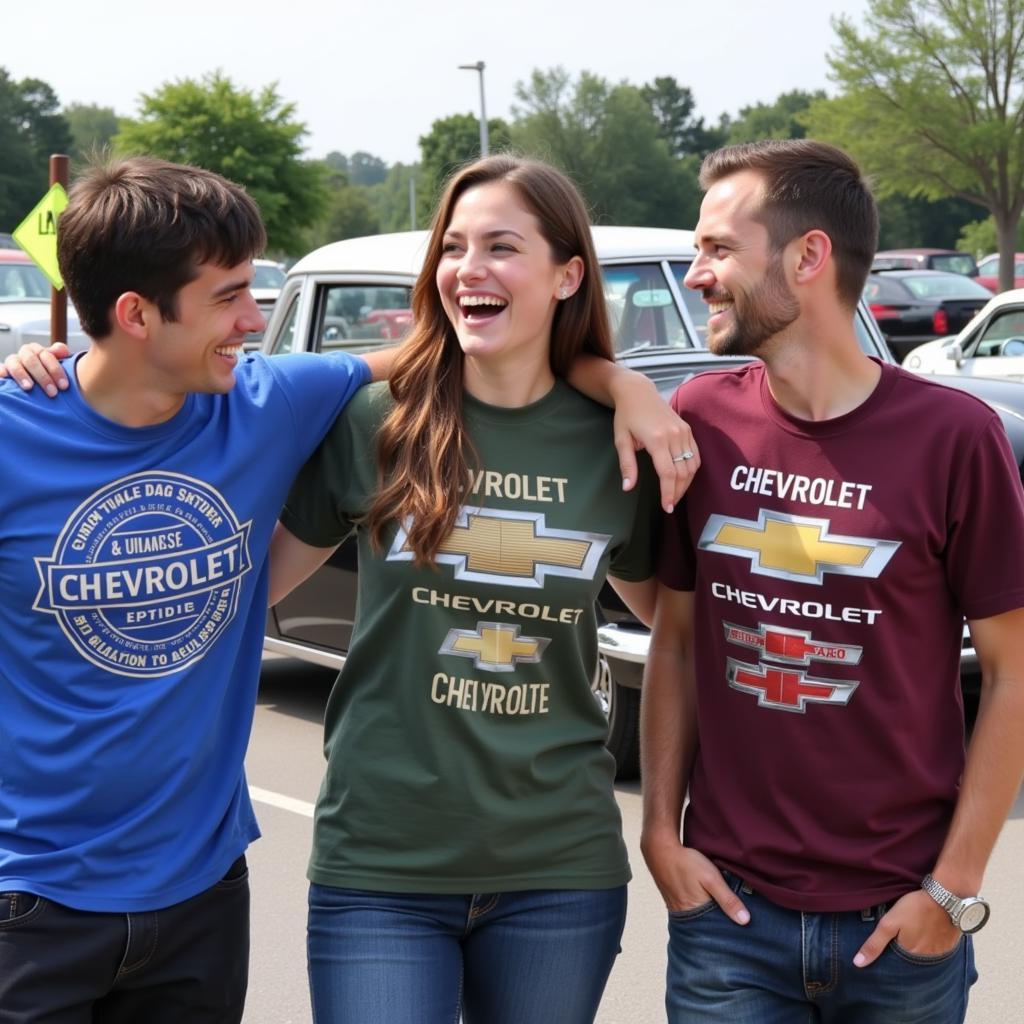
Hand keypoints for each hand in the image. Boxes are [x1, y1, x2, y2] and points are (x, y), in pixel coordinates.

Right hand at [1, 342, 70, 396]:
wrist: (36, 382)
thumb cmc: (50, 375)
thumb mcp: (58, 365)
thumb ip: (61, 355)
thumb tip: (62, 351)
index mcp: (38, 350)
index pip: (46, 355)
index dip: (55, 370)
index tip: (64, 386)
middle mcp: (24, 354)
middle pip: (31, 360)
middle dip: (43, 377)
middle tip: (52, 392)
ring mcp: (12, 362)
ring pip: (14, 364)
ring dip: (22, 375)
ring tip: (29, 387)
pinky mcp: (3, 370)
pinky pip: (1, 369)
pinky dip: (1, 371)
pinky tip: (4, 377)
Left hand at [611, 375, 698, 512]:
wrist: (638, 392)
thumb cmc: (626, 416)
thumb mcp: (621, 440)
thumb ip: (627, 465)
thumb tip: (628, 488)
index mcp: (656, 439)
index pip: (668, 473)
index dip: (668, 493)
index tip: (667, 507)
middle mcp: (674, 435)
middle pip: (682, 473)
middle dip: (677, 492)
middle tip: (670, 505)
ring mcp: (684, 432)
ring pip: (692, 465)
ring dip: (686, 484)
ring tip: (675, 494)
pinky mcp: (688, 429)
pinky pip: (696, 455)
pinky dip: (692, 470)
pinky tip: (683, 479)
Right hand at [641, 833, 749, 924]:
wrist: (660, 848)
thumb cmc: (687, 862)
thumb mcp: (711, 878)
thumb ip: (728, 899)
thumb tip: (745, 921)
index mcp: (695, 913)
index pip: (716, 930)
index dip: (729, 929)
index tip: (743, 929)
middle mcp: (684, 915)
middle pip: (706, 926)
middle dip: (719, 924)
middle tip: (735, 919)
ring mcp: (676, 907)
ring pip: (698, 918)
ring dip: (709, 916)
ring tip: (722, 910)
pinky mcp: (672, 899)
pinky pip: (689, 910)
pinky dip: (699, 909)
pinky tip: (705, 901)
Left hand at [853, 889, 960, 966]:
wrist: (945, 897)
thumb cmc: (914, 908)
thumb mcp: (888, 924)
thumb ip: (874, 944)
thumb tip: (858, 963)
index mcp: (911, 955)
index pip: (897, 962)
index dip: (890, 952)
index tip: (889, 941)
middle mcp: (927, 959)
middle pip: (911, 958)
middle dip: (905, 949)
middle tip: (903, 932)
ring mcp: (941, 952)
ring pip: (925, 953)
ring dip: (919, 946)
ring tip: (915, 930)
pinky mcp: (950, 944)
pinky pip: (938, 948)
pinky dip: (932, 942)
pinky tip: (928, 930)